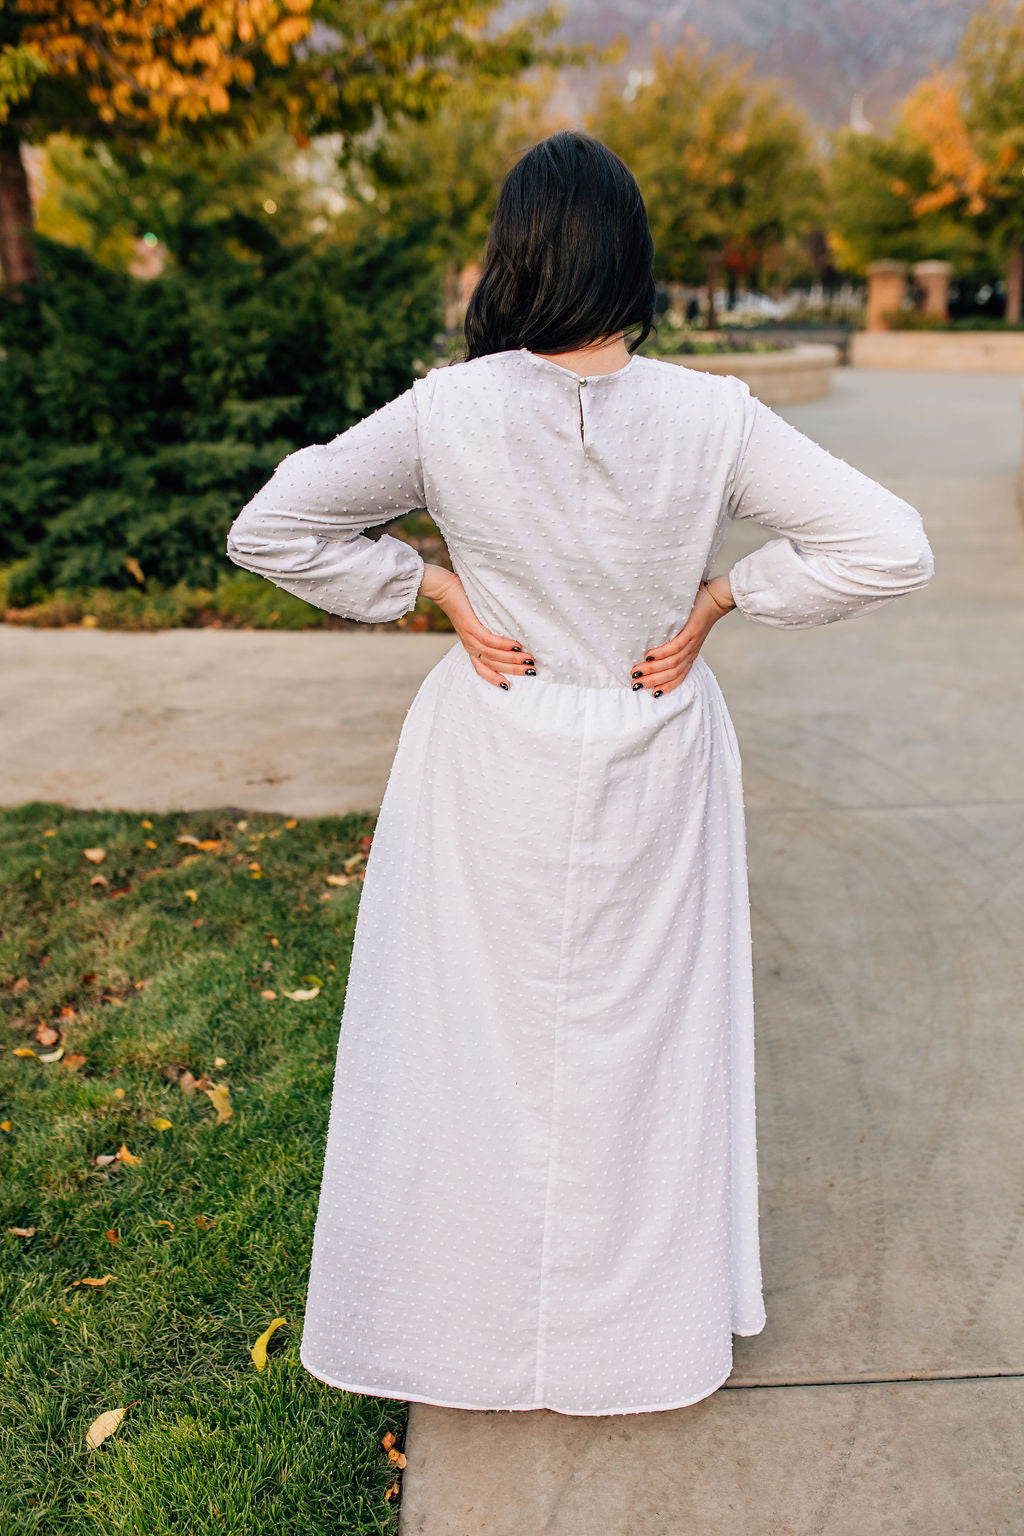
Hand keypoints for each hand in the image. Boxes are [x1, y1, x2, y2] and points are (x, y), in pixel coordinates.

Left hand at [419, 563, 534, 689]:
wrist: (443, 588)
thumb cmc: (463, 601)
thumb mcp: (477, 620)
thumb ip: (489, 628)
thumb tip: (512, 633)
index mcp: (470, 646)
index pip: (482, 668)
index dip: (494, 678)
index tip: (509, 686)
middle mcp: (469, 645)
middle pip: (492, 664)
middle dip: (513, 670)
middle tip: (532, 672)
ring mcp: (469, 637)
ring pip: (492, 655)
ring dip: (513, 659)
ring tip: (529, 660)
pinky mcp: (470, 627)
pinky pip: (489, 640)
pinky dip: (504, 644)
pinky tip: (517, 645)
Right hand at [628, 575, 735, 695]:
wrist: (716, 599)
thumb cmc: (697, 612)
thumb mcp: (685, 632)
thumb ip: (672, 640)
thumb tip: (650, 644)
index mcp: (690, 655)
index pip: (678, 677)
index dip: (664, 686)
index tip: (648, 693)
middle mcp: (691, 653)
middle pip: (671, 674)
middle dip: (651, 681)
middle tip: (634, 685)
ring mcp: (691, 643)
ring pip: (671, 663)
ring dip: (652, 669)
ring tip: (636, 671)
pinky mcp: (691, 632)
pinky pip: (675, 647)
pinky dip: (661, 654)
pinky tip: (649, 656)